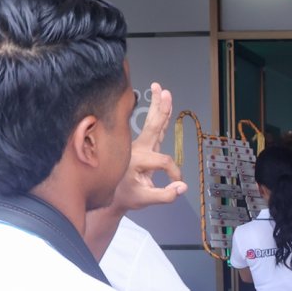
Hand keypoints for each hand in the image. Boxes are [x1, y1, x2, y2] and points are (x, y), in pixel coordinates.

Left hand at [114, 83, 185, 211]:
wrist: (109, 195)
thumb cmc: (125, 196)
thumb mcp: (144, 200)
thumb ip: (165, 195)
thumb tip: (182, 187)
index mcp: (137, 159)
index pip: (165, 162)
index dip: (174, 174)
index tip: (176, 185)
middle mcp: (137, 148)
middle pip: (153, 126)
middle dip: (160, 109)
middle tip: (165, 92)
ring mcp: (139, 145)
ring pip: (152, 123)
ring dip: (158, 106)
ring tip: (162, 90)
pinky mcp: (142, 146)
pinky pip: (152, 129)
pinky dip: (158, 116)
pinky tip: (162, 105)